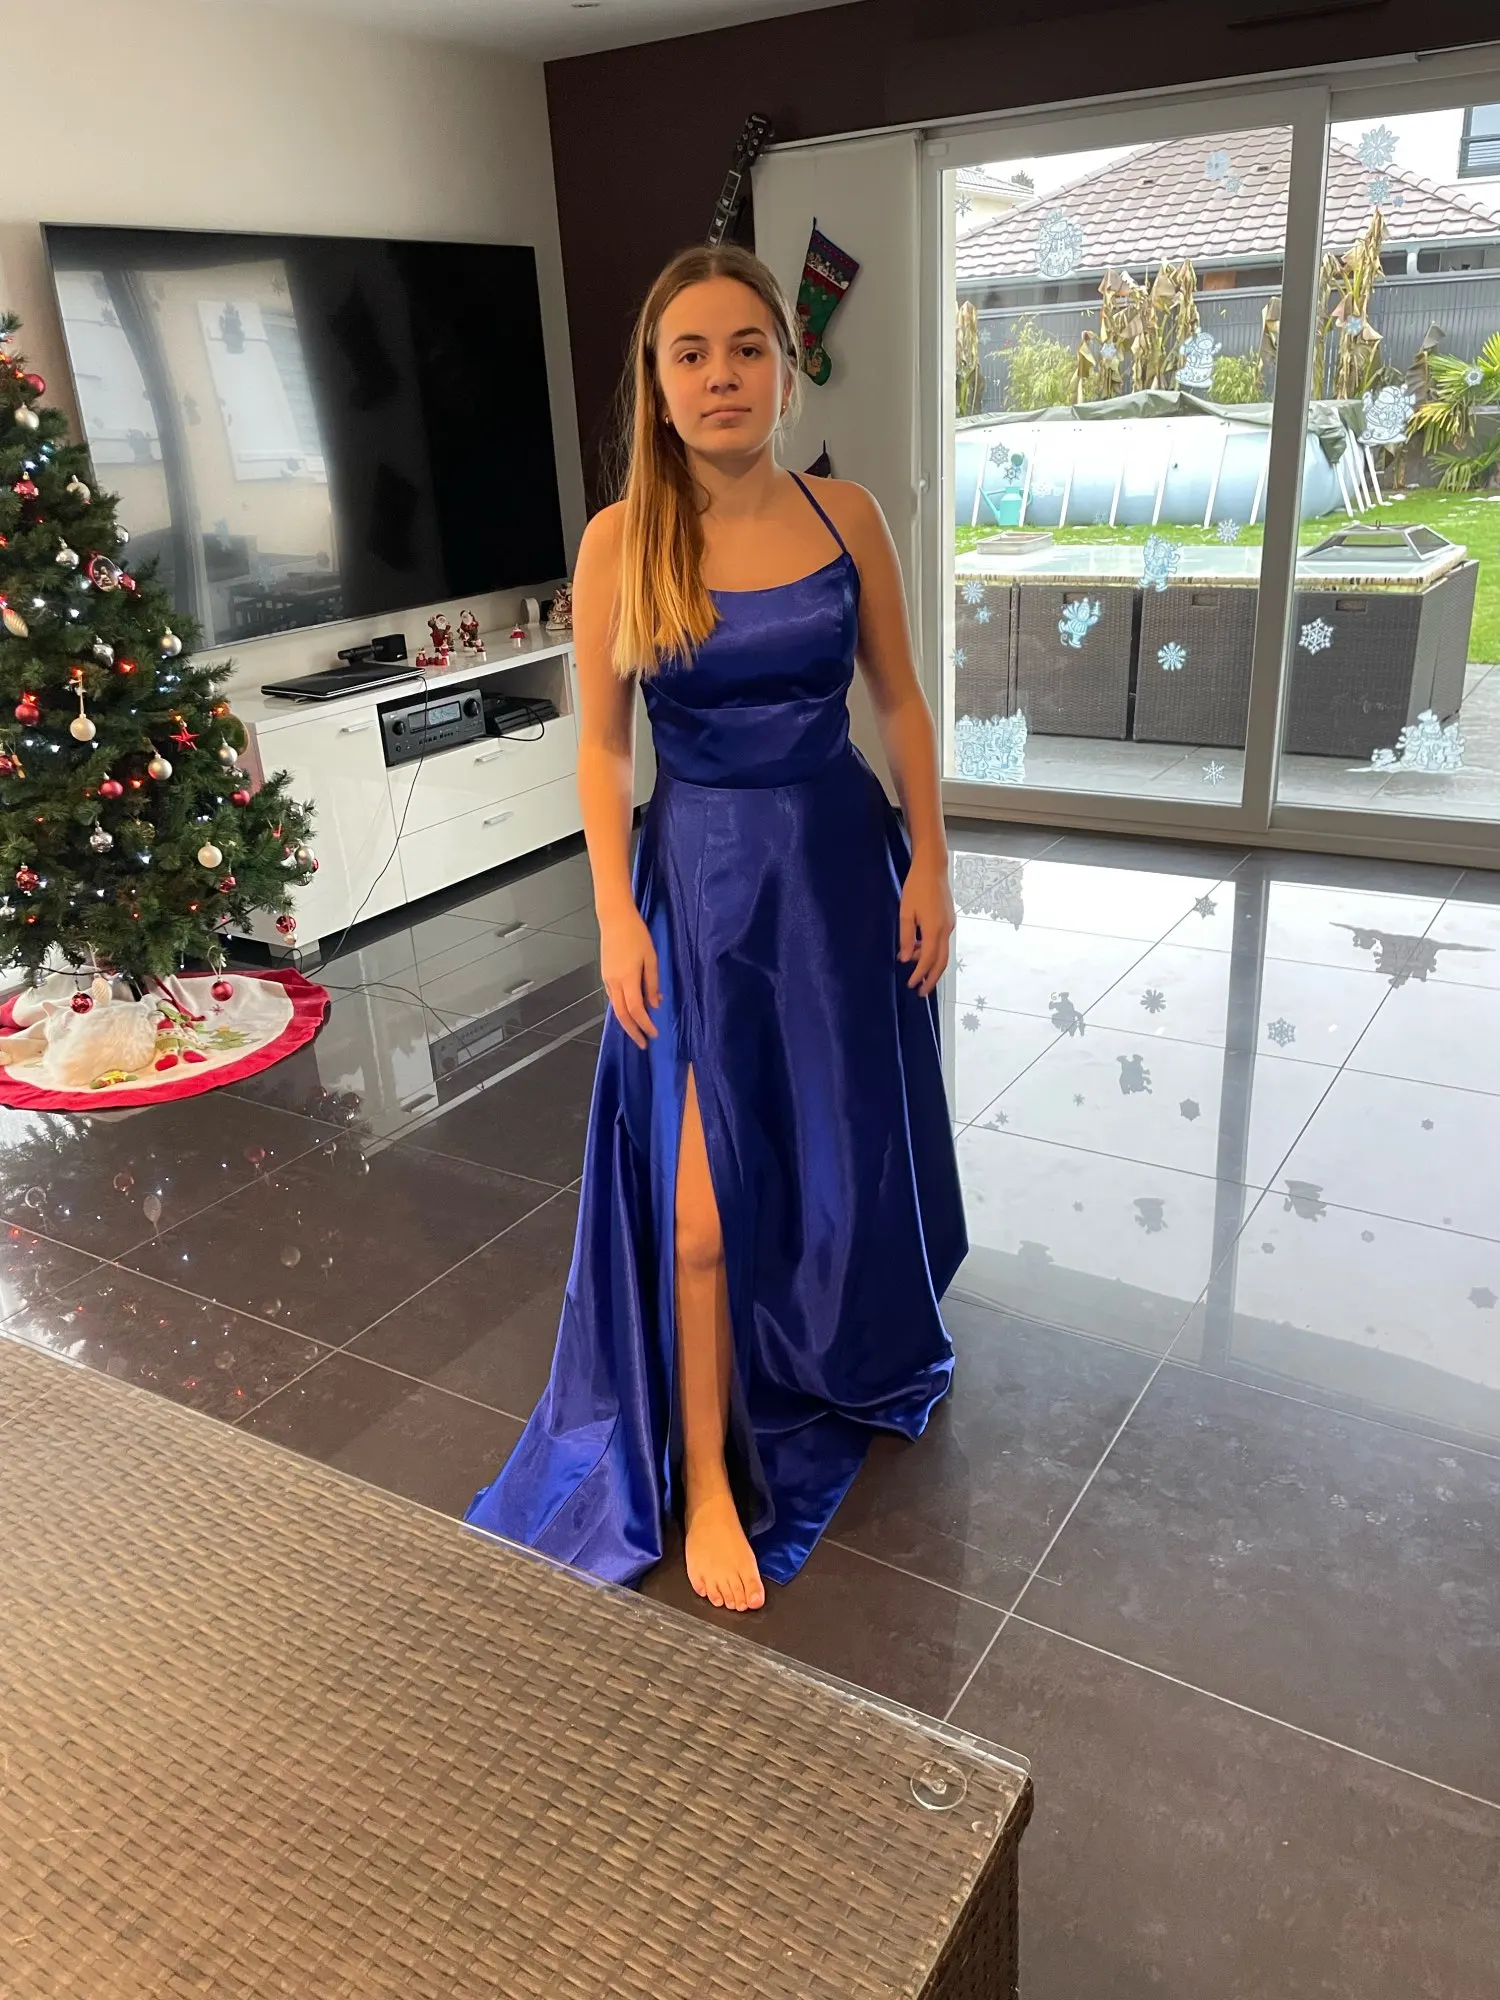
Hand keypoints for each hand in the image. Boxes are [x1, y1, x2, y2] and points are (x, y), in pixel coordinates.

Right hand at [599, 906, 660, 1048]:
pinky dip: (621, 1009)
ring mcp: (607, 979)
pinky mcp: (605, 975)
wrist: (614, 919)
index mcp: (627, 979)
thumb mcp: (651, 958)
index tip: (655, 1034)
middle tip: (643, 1043)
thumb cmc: (636, 935)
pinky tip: (630, 1011)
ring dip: (626, 1022)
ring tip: (638, 1031)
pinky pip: (612, 998)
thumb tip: (654, 1004)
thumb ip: (652, 983)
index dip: (645, 1025)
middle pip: (622, 1015)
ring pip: (615, 1008)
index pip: (636, 1010)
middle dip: (633, 1031)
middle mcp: (614, 983)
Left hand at [898, 855, 954, 998]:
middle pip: (942, 962)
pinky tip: (920, 952)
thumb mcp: (905, 912)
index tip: (911, 985)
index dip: (920, 975)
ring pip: (943, 953)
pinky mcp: (949, 920)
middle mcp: (946, 930)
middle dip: (932, 979)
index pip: (929, 960)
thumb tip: (906, 958)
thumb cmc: (916, 887)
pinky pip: (942, 943)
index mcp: (934, 929)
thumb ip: (906, 937)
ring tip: (918, 975)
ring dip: (932, 966)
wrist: (933, 868)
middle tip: (921, 992)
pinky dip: (933, 953)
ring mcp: (950, 925)